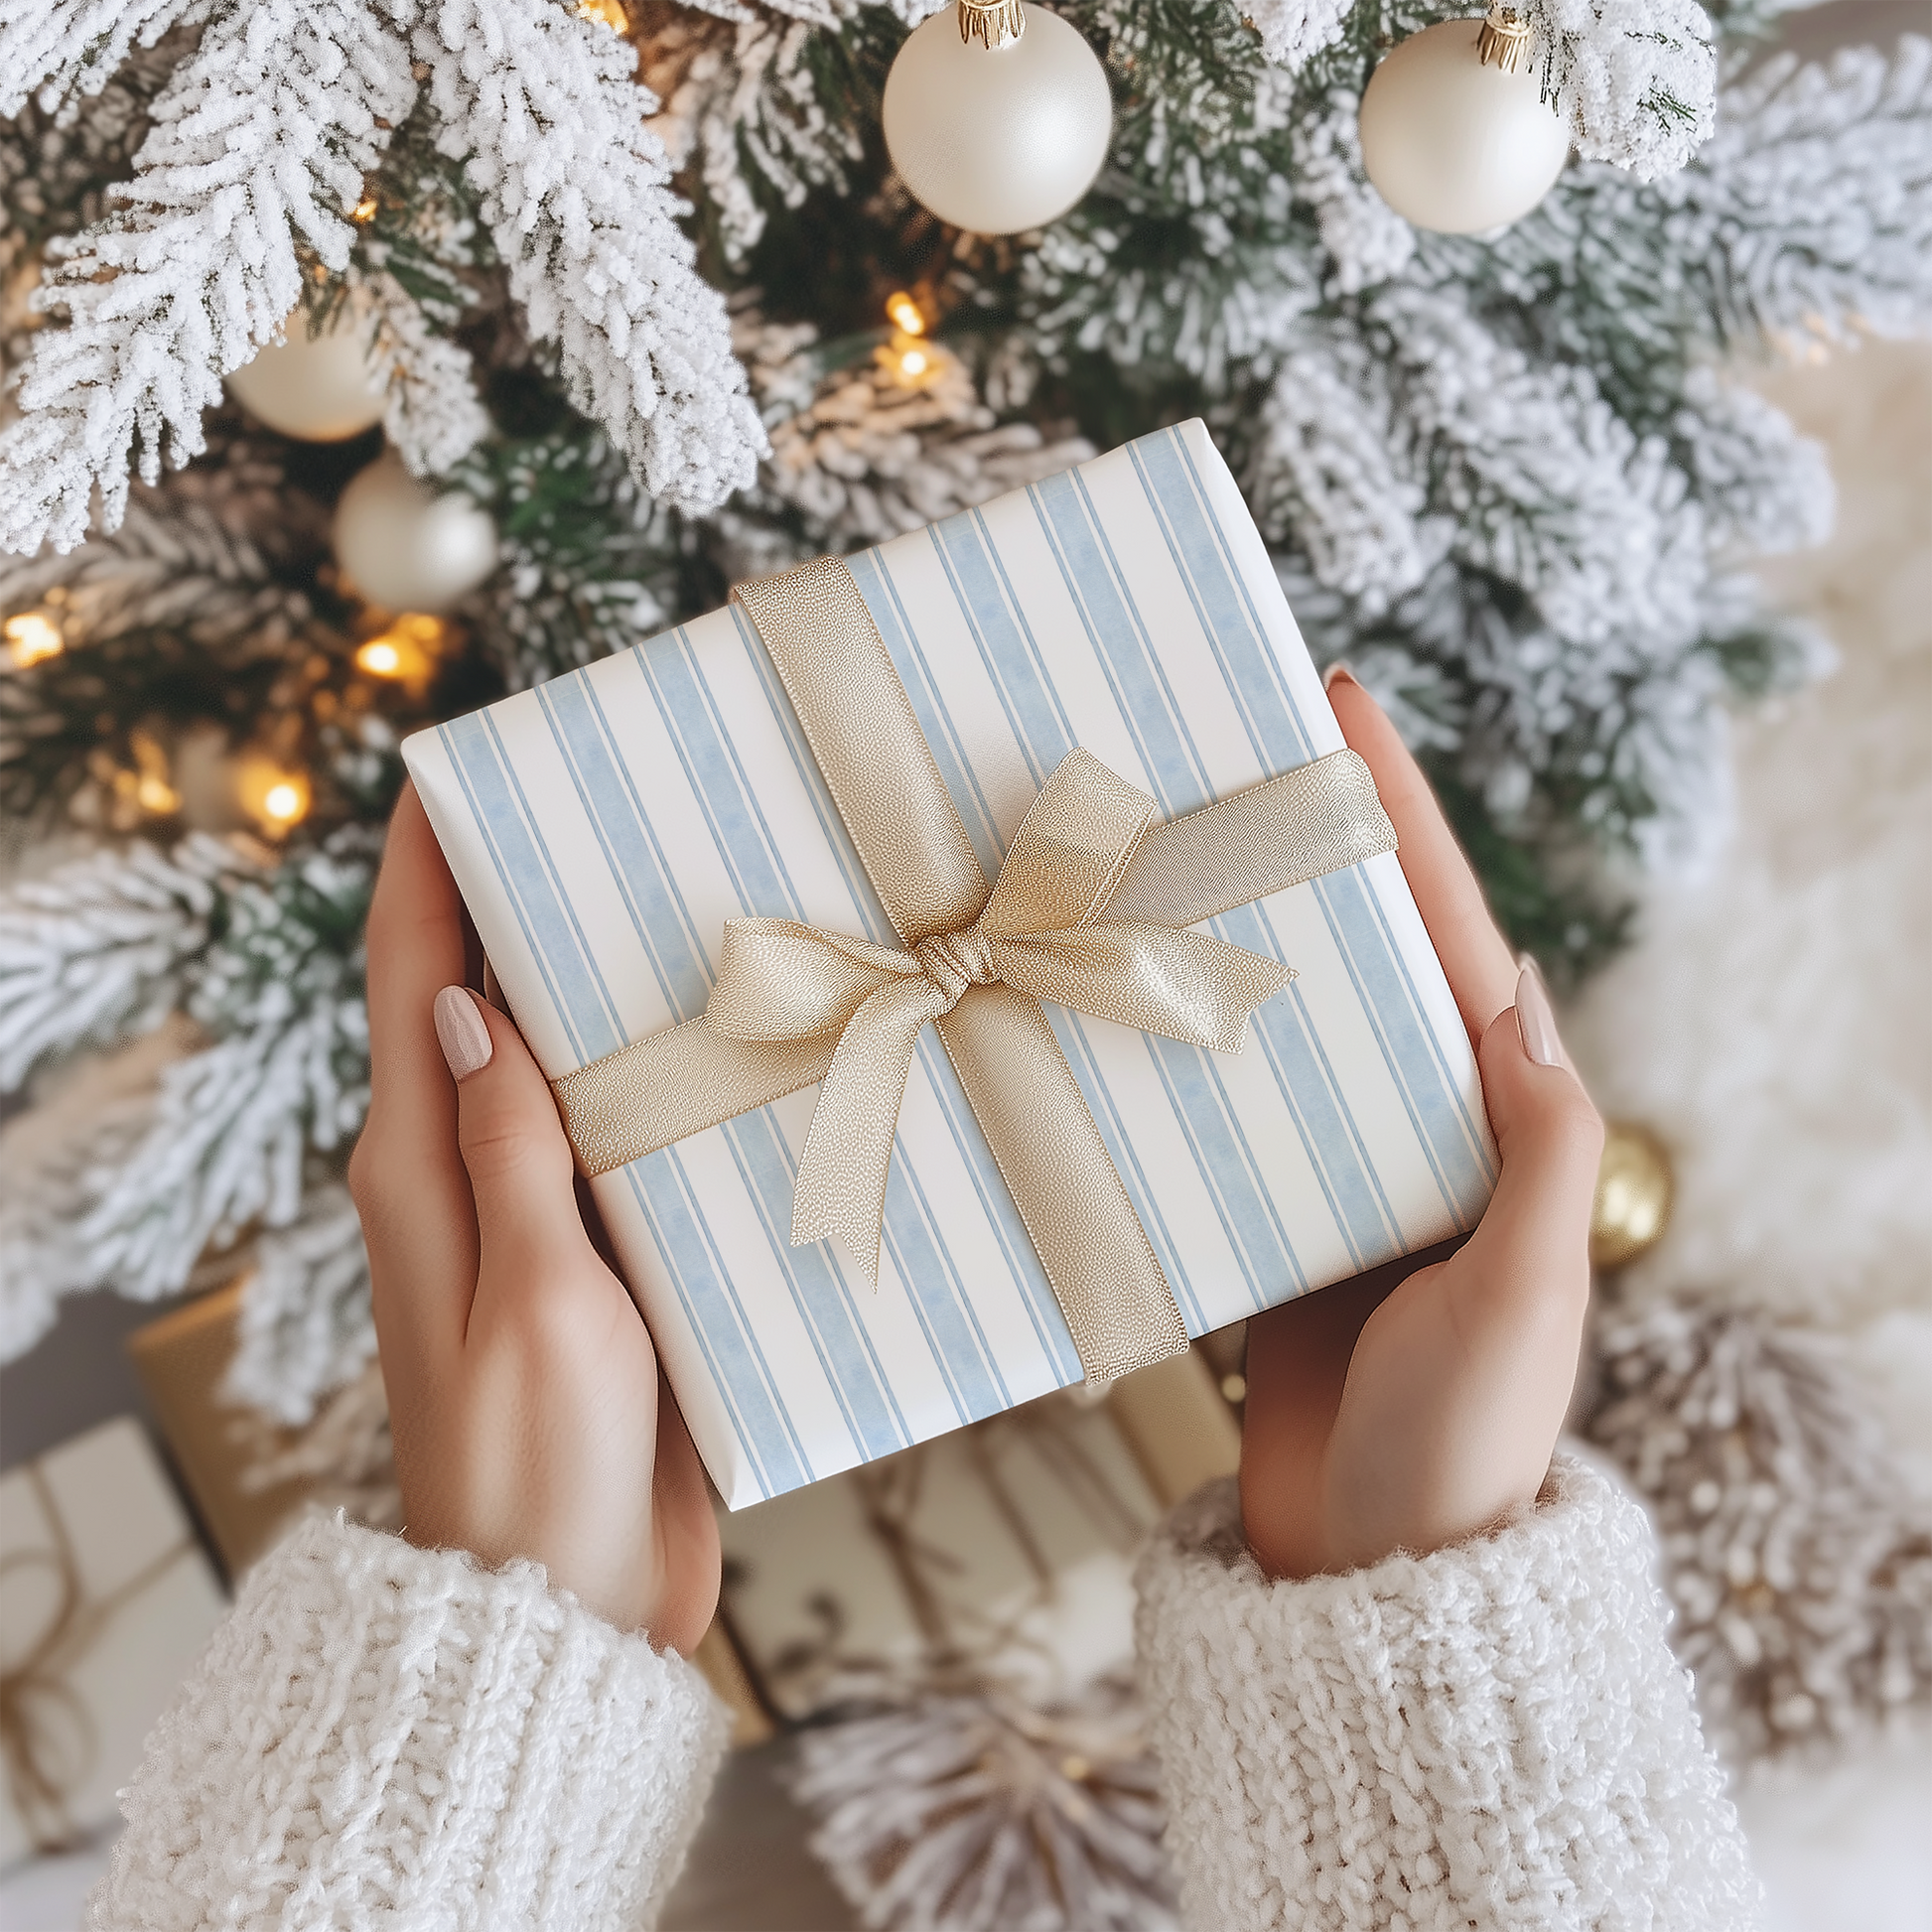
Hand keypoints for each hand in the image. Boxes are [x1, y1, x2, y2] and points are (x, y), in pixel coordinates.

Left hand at [349, 784, 719, 1646]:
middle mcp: (468, 1178)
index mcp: (421, 1170)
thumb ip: (509, 1153)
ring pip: (562, 1065)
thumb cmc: (535, 1463)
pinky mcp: (599, 1262)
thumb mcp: (534, 1295)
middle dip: (523, 902)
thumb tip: (470, 1006)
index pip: (409, 982)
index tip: (457, 770)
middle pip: (482, 1002)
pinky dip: (656, 1077)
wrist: (565, 1604)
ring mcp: (536, 1219)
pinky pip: (621, 1139)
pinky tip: (728, 1045)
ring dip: (600, 984)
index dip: (424, 870)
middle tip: (608, 812)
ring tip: (682, 896)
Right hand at [1239, 669, 1602, 1579]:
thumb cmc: (1458, 1443)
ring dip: (1222, 930)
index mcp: (1486, 1120)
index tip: (1339, 707)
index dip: (1399, 817)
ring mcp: (1327, 1170)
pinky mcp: (1258, 1221)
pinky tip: (1109, 991)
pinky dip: (1168, 1043)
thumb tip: (1519, 1000)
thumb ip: (1536, 1157)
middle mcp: (1408, 1126)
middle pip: (1351, 953)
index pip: (1445, 936)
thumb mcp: (1521, 1299)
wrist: (1362, 1577)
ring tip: (1148, 841)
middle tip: (1216, 748)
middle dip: (1297, 844)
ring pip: (1271, 1016)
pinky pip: (1211, 1109)